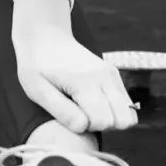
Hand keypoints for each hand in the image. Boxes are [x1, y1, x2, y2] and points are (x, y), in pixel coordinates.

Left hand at [12, 22, 138, 134]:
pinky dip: (113, 111)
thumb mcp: (37, 90)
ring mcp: (112, 75)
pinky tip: (93, 104)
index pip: (102, 121)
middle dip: (101, 126)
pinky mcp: (114, 75)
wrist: (46, 37)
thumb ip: (61, 110)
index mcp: (84, 82)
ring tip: (87, 111)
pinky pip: (126, 105)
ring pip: (129, 115)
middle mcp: (105, 77)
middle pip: (121, 121)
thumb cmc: (37, 65)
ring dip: (110, 120)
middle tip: (79, 115)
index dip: (86, 128)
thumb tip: (83, 128)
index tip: (70, 117)